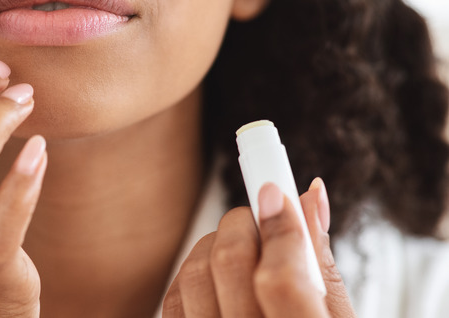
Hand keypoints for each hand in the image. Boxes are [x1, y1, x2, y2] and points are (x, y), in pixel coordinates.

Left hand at [163, 178, 356, 316]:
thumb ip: (320, 265)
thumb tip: (309, 196)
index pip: (282, 280)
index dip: (280, 227)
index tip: (278, 190)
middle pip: (229, 266)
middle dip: (244, 223)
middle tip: (261, 212)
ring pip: (193, 276)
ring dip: (214, 246)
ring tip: (241, 247)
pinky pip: (172, 302)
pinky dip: (191, 276)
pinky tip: (215, 276)